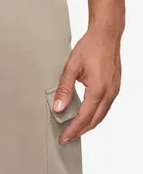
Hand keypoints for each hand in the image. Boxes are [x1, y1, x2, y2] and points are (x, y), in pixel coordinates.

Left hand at [53, 27, 121, 144]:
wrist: (106, 35)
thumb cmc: (90, 47)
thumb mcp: (71, 68)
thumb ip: (64, 90)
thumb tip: (58, 108)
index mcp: (98, 90)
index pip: (83, 117)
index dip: (72, 130)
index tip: (64, 138)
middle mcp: (109, 93)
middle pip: (94, 121)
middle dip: (80, 131)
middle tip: (66, 138)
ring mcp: (114, 91)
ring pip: (101, 116)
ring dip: (87, 125)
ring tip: (74, 130)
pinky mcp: (114, 88)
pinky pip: (105, 108)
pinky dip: (95, 116)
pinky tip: (86, 117)